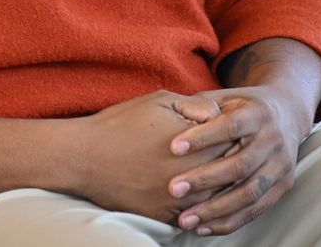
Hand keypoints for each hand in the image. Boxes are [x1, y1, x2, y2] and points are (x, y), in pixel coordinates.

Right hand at [72, 90, 232, 223]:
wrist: (84, 157)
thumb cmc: (122, 123)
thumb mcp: (161, 101)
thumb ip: (198, 105)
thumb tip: (220, 115)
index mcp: (198, 147)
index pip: (235, 146)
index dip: (236, 139)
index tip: (233, 135)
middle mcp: (194, 178)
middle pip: (230, 176)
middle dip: (231, 165)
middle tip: (232, 157)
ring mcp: (179, 202)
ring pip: (215, 201)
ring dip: (218, 191)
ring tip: (217, 179)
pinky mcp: (164, 217)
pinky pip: (193, 219)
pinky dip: (199, 211)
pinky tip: (197, 200)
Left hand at [165, 85, 311, 235]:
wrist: (286, 114)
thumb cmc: (243, 106)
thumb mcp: (227, 97)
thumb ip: (202, 106)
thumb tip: (172, 117)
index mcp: (258, 114)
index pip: (230, 126)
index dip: (202, 137)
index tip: (173, 148)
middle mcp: (273, 140)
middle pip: (239, 165)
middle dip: (205, 179)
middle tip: (174, 189)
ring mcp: (280, 166)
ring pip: (248, 193)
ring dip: (214, 209)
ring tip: (185, 218)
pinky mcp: (283, 186)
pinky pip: (256, 210)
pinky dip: (228, 222)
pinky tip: (203, 227)